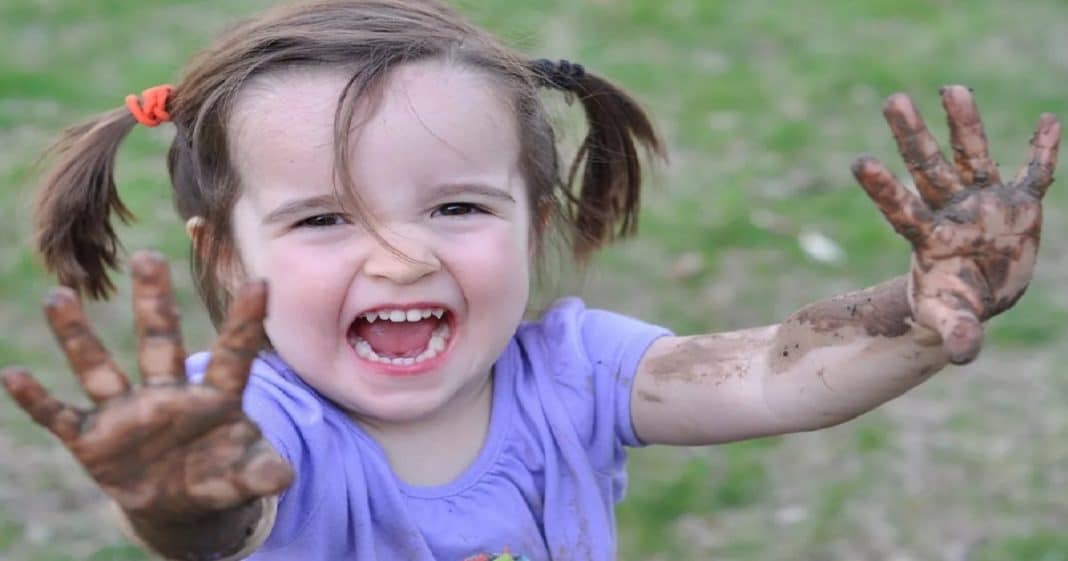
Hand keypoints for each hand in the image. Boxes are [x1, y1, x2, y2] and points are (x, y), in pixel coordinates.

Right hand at [2, 252, 292, 520]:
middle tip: (148, 257)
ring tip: (59, 295)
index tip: (261, 283)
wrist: (181, 503)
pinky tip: (13, 376)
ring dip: (78, 336)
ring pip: (99, 367)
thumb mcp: (247, 474)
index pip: (233, 355)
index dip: (246, 323)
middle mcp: (168, 394)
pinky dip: (38, 400)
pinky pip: (60, 417)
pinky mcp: (94, 440)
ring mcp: (127, 413)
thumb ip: (262, 471)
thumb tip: (282, 476)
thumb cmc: (220, 474)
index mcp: (215, 397)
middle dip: (154, 302)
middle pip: (161, 340)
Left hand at [852, 85, 1059, 364]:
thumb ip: (957, 332)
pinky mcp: (1019, 204)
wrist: (979, 295)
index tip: (858, 162)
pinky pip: (1034, 174)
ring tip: (952, 88)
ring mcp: (984, 202)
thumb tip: (963, 352)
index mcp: (929, 238)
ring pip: (972, 156)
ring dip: (964, 124)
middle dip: (911, 135)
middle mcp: (951, 211)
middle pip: (927, 168)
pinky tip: (1048, 121)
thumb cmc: (953, 306)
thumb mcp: (954, 321)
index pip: (900, 209)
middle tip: (892, 99)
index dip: (882, 188)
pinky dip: (1043, 152)